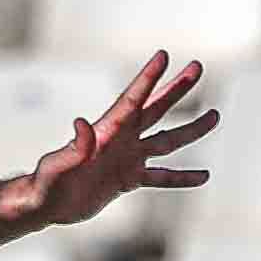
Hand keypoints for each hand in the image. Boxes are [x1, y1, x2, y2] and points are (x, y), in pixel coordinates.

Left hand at [23, 53, 217, 229]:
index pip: (132, 99)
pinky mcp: (129, 179)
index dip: (148, 78)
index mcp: (106, 131)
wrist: (46, 205)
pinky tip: (203, 176)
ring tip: (215, 117)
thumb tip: (81, 124)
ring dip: (191, 130)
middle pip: (156, 109)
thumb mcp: (58, 165)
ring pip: (167, 141)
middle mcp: (121, 139)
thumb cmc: (45, 183)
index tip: (164, 55)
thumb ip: (74, 147)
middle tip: (197, 67)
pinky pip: (161, 177)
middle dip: (176, 89)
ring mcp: (128, 158)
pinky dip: (181, 177)